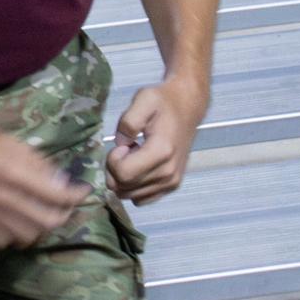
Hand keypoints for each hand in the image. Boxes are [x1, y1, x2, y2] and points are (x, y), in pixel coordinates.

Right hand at [0, 119, 90, 248]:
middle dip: (63, 214)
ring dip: (39, 227)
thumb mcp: (7, 140)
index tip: (82, 191)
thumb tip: (60, 180)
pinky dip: (13, 236)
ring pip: (28, 236)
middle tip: (64, 206)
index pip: (57, 194)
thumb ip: (36, 161)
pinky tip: (12, 223)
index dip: (76, 195)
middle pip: (48, 221)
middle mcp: (3, 196)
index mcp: (12, 171)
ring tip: (39, 215)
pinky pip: (2, 242)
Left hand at [107, 77, 205, 204]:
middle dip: (114, 169)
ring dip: (123, 178)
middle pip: (124, 187)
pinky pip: (142, 199)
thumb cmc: (163, 102)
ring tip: (133, 157)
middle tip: (124, 150)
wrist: (187, 108)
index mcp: (162, 152)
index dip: (112, 160)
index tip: (121, 145)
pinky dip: (133, 186)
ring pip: (130, 195)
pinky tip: (138, 167)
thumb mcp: (143, 100)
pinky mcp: (172, 186)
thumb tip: (120, 144)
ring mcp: (172, 182)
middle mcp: (169, 173)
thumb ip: (128, 121)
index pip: (122, 174)